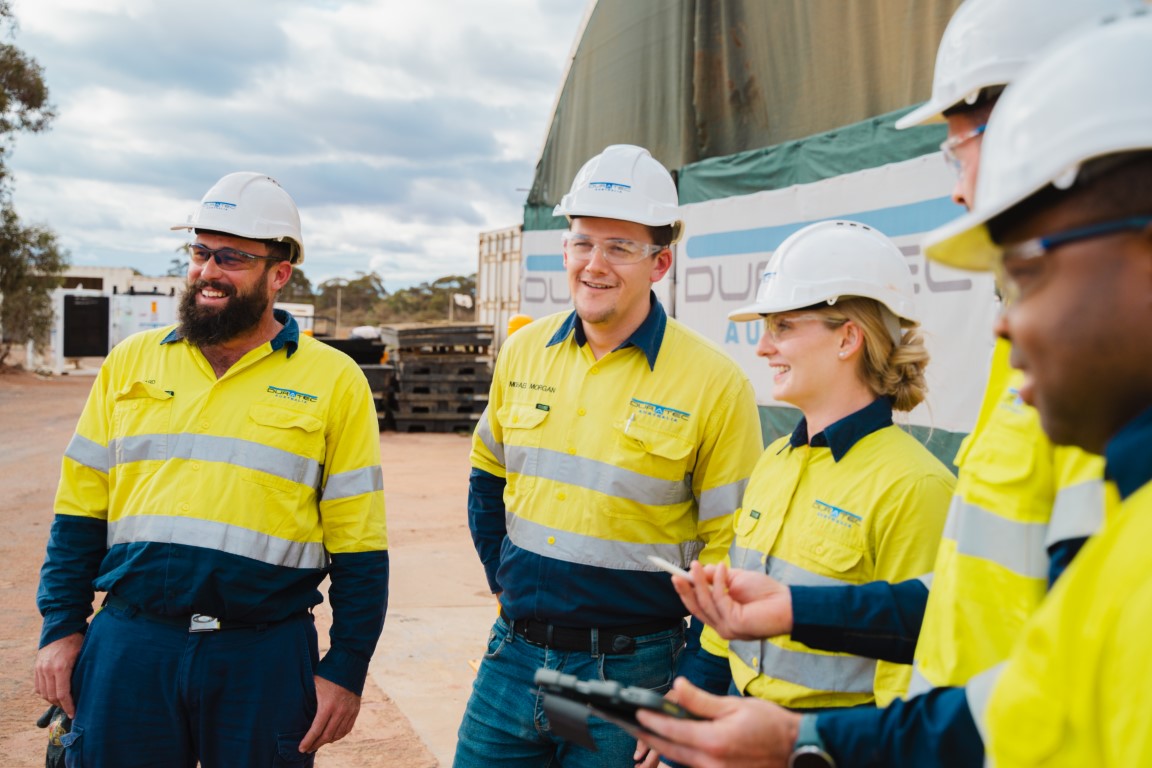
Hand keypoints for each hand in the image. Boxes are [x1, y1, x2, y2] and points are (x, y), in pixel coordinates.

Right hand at [34, 633, 83, 717]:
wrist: (60, 627)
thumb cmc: (77, 640)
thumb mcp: (84, 653)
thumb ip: (84, 670)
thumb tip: (94, 686)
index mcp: (61, 667)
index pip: (63, 694)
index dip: (68, 706)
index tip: (74, 714)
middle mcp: (48, 670)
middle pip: (52, 696)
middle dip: (62, 705)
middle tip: (71, 710)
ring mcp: (40, 669)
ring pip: (44, 693)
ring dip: (53, 700)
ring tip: (64, 704)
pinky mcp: (36, 668)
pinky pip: (38, 687)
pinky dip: (45, 694)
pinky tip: (54, 695)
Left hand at [298, 676, 360, 752]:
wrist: (349, 664)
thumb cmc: (327, 673)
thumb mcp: (314, 685)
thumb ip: (308, 700)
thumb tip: (296, 711)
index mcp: (327, 705)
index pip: (316, 730)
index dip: (308, 741)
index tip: (301, 748)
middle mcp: (340, 711)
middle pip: (327, 735)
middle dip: (316, 744)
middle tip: (308, 749)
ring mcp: (349, 711)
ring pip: (338, 734)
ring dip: (327, 741)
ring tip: (318, 743)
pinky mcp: (355, 710)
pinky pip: (347, 729)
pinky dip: (339, 735)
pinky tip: (332, 737)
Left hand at [635, 678, 800, 767]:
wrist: (797, 750)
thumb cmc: (770, 725)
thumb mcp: (735, 705)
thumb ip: (701, 700)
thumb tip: (678, 686)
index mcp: (713, 741)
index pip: (671, 730)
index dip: (650, 720)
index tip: (636, 712)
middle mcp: (710, 763)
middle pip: (669, 750)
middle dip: (648, 736)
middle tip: (629, 725)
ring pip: (679, 763)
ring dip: (661, 750)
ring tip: (646, 735)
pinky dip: (680, 760)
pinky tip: (671, 750)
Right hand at [673, 562, 792, 640]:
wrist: (788, 603)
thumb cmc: (765, 593)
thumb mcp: (736, 580)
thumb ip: (717, 578)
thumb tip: (698, 571)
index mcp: (721, 618)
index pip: (698, 607)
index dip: (685, 592)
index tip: (674, 576)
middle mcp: (722, 626)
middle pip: (696, 608)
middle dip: (685, 590)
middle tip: (675, 573)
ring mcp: (727, 628)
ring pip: (705, 604)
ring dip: (699, 582)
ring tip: (697, 564)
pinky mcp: (734, 625)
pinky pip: (720, 600)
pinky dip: (718, 582)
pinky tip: (722, 568)